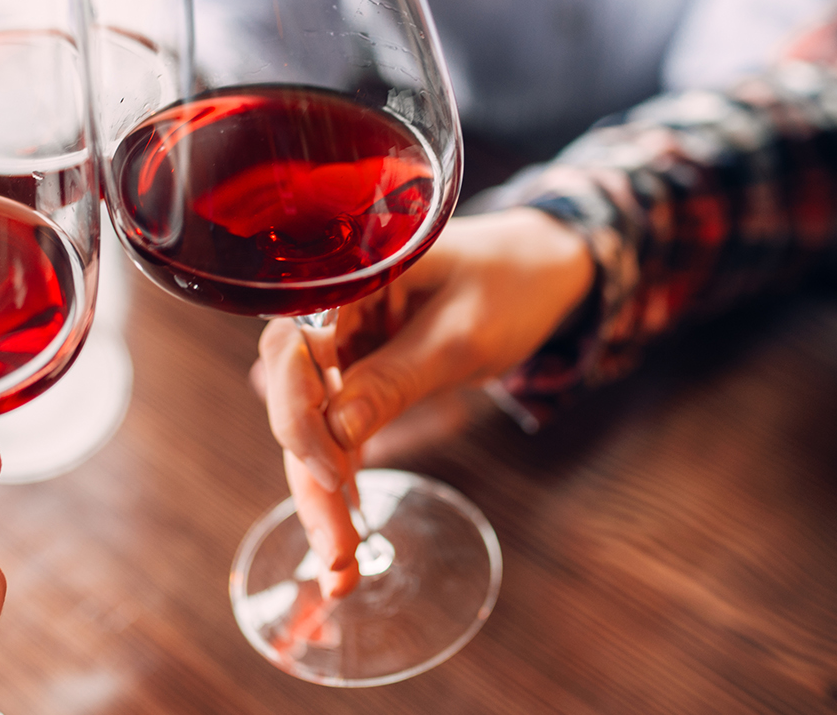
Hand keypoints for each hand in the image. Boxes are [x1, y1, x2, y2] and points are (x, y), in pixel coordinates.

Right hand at [255, 208, 592, 596]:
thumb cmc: (510, 283)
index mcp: (346, 274)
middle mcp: (330, 309)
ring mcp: (341, 345)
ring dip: (320, 491)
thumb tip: (335, 432)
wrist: (544, 270)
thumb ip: (397, 377)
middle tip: (335, 550)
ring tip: (339, 566)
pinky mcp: (357, 374)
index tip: (330, 471)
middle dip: (309, 473)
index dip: (299, 412)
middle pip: (294, 394)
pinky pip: (335, 428)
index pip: (292, 345)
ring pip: (311, 423)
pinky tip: (342, 536)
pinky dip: (339, 479)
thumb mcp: (462, 334)